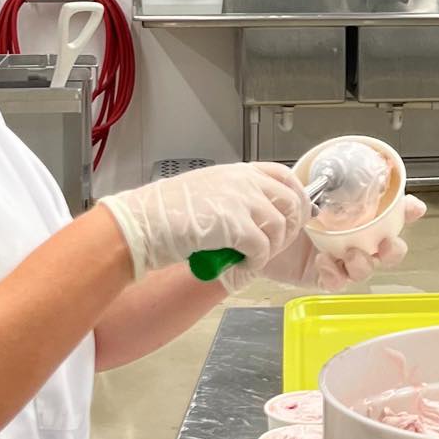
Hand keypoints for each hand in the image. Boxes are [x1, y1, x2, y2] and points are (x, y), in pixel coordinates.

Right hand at [100, 163, 309, 280]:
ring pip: (278, 228)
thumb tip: (255, 217)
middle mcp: (244, 181)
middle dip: (289, 227)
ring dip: (270, 248)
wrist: (141, 223)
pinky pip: (262, 248)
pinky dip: (256, 263)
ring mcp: (241, 201)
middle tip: (276, 246)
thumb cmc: (165, 212)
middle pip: (290, 202)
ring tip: (252, 259)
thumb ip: (234, 197)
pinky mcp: (235, 225)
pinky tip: (242, 267)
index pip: (285, 176)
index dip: (297, 198)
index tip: (296, 216)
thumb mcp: (207, 191)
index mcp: (238, 172)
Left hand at [254, 195, 428, 291]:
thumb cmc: (287, 205)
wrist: (257, 224)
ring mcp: (339, 261)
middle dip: (393, 250)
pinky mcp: (321, 278)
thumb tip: (347, 169)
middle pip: (388, 251)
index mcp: (358, 218)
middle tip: (385, 245)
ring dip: (363, 265)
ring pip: (365, 270)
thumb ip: (334, 179)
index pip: (393, 214)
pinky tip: (324, 263)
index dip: (409, 212)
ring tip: (349, 255)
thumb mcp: (310, 185)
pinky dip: (335, 276)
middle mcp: (354, 240)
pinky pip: (337, 283)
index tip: (413, 208)